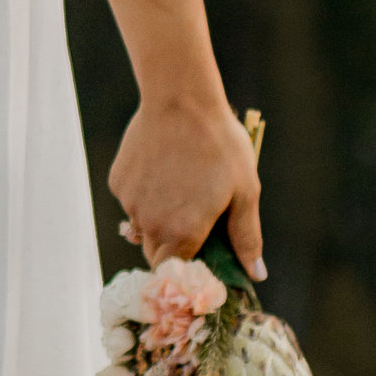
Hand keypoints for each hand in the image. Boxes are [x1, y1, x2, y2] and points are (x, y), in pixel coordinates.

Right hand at [107, 92, 264, 277]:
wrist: (181, 101)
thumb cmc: (220, 145)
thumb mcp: (245, 191)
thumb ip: (246, 237)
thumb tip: (257, 274)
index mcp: (183, 233)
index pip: (175, 272)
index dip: (186, 268)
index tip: (199, 256)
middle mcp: (151, 224)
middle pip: (155, 253)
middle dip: (173, 246)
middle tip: (194, 220)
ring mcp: (130, 203)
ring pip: (142, 227)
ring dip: (158, 220)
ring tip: (181, 187)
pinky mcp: (119, 182)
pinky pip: (131, 201)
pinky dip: (144, 195)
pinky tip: (163, 169)